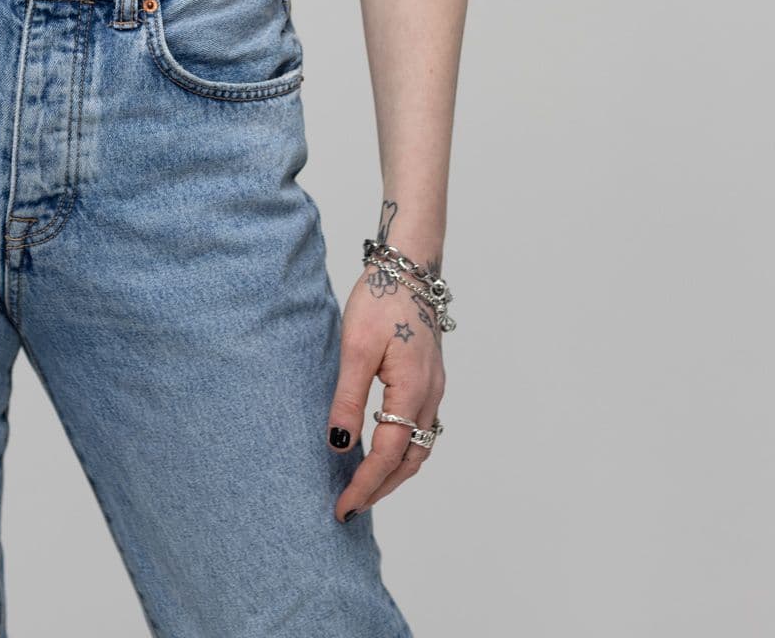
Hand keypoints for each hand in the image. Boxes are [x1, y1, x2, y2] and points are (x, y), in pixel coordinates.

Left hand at [326, 267, 444, 518]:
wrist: (409, 265)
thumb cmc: (380, 299)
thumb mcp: (356, 348)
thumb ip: (349, 398)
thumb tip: (340, 446)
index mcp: (413, 389)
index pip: (389, 453)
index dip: (366, 485)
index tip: (343, 508)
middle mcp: (431, 394)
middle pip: (411, 459)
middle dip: (381, 487)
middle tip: (350, 507)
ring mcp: (434, 387)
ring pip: (420, 446)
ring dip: (394, 472)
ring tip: (364, 487)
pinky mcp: (429, 378)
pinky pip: (421, 427)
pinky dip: (403, 449)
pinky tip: (382, 448)